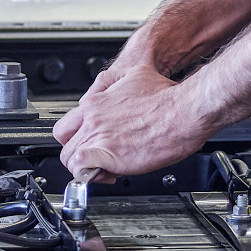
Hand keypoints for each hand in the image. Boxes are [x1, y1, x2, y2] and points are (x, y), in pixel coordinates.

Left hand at [55, 63, 212, 181]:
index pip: (67, 125)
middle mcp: (93, 118)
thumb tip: (111, 90)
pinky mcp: (108, 154)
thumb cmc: (168, 96)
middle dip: (78, 156)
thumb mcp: (135, 74)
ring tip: (103, 171)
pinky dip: (87, 176)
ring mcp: (99, 136)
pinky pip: (82, 169)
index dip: (75, 138)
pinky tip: (105, 176)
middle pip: (65, 144)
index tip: (89, 144)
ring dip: (83, 169)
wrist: (184, 109)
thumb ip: (114, 83)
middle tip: (96, 161)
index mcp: (96, 102)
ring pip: (70, 159)